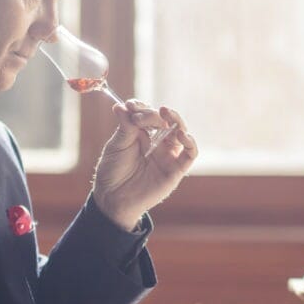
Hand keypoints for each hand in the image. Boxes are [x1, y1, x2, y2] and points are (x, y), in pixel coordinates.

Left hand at [92, 101, 197, 229]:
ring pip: (181, 132)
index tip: (130, 106)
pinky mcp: (176, 169)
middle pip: (167, 120)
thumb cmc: (113, 172)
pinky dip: (190, 143)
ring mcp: (168, 155)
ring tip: (166, 114)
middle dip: (160, 113)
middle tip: (151, 111)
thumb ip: (124, 126)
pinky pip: (190, 154)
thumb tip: (120, 105)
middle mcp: (158, 142)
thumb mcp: (116, 146)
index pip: (148, 114)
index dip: (141, 107)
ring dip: (177, 120)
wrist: (113, 198)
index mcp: (143, 133)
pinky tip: (182, 135)